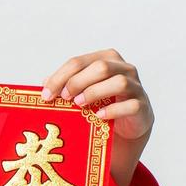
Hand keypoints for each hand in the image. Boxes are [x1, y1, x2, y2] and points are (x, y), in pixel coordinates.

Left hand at [41, 48, 153, 185]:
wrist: (127, 126)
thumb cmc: (102, 104)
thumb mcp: (82, 92)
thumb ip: (66, 85)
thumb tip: (44, 83)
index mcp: (107, 59)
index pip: (79, 61)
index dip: (60, 76)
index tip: (46, 94)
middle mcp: (124, 68)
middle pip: (101, 67)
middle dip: (78, 82)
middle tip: (64, 98)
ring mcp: (136, 86)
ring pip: (119, 82)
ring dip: (95, 92)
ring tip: (79, 104)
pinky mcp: (142, 106)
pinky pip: (130, 105)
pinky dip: (113, 110)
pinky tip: (99, 116)